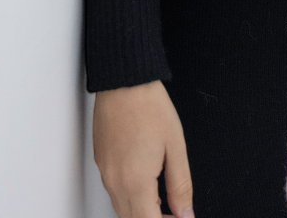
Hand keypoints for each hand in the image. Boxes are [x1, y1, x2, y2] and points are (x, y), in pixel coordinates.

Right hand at [93, 80, 193, 217]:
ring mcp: (105, 172)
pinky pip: (113, 191)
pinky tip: (145, 184)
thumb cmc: (149, 106)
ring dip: (141, 211)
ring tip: (163, 200)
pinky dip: (129, 197)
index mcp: (136, 181)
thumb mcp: (176, 146)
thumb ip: (180, 185)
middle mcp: (115, 181)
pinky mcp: (101, 161)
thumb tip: (185, 212)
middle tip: (175, 212)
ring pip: (121, 208)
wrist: (124, 81)